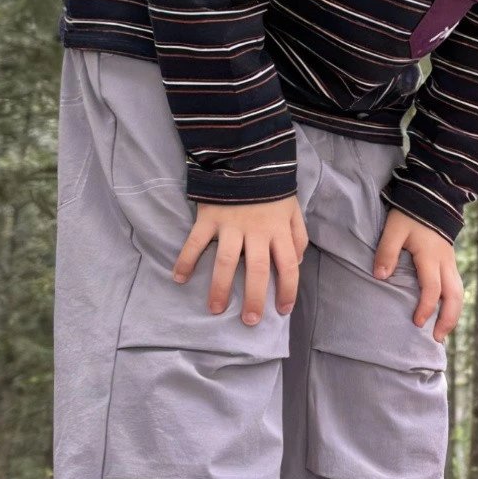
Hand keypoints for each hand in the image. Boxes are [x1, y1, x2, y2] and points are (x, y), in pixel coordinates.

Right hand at [173, 196, 307, 324]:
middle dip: (254, 298)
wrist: (247, 157)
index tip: (282, 310)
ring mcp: (231, 224)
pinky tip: (179, 278)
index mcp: (279, 229)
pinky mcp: (209, 217)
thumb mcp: (293, 208)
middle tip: (249, 321)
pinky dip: (186, 260)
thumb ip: (298, 235)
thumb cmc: (271, 188)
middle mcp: (257, 230)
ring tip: (215, 309)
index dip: (288, 290)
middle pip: (257, 270)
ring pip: (225, 261)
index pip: (288, 265)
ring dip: (219, 287)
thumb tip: (297, 261)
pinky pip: (195, 242)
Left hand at [374, 209, 463, 340]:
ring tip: (442, 332)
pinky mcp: (450, 263)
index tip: (417, 322)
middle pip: (455, 296)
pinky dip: (453, 304)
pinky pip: (456, 288)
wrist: (431, 198)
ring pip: (459, 293)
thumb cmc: (410, 214)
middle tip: (437, 338)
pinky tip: (444, 315)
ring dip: (453, 314)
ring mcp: (450, 263)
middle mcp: (445, 262)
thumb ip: (387, 251)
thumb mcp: (394, 228)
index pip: (433, 288)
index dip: (426, 307)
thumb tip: (380, 276)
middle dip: (448, 319)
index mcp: (431, 256)